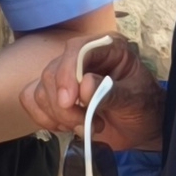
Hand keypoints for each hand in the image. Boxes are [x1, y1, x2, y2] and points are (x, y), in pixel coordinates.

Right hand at [23, 32, 162, 154]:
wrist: (141, 127)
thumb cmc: (144, 107)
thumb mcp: (136, 99)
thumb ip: (113, 92)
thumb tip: (85, 86)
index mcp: (105, 48)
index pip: (75, 50)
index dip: (67, 73)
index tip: (68, 101)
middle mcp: (81, 58)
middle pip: (51, 73)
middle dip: (64, 106)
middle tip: (87, 124)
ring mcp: (65, 76)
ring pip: (40, 91)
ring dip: (59, 116)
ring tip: (85, 127)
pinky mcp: (54, 95)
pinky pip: (31, 101)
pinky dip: (45, 118)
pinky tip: (66, 127)